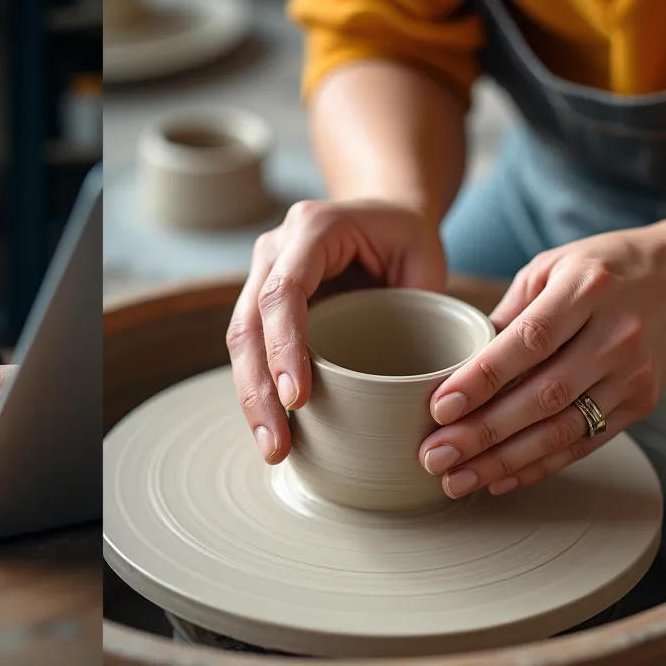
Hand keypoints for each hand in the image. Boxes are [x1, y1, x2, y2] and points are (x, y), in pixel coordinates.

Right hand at [227, 199, 445, 463]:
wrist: (380, 216)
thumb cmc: (405, 237)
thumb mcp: (424, 249)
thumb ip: (419, 296)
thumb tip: (422, 367)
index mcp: (311, 229)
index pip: (284, 292)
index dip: (285, 347)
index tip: (298, 399)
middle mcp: (274, 251)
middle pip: (249, 325)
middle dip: (259, 390)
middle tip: (277, 444)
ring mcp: (261, 277)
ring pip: (241, 343)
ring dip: (252, 400)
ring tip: (273, 450)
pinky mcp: (261, 307)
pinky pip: (252, 352)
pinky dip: (260, 393)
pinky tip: (273, 432)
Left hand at [419, 227, 665, 497]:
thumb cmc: (604, 269)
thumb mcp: (553, 267)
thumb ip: (509, 313)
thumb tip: (458, 363)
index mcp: (586, 290)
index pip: (528, 341)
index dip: (482, 378)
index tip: (439, 407)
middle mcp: (615, 335)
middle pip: (542, 395)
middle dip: (482, 433)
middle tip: (434, 456)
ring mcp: (632, 374)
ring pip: (562, 430)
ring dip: (504, 462)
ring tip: (457, 480)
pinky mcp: (641, 403)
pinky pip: (584, 443)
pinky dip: (540, 466)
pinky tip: (500, 479)